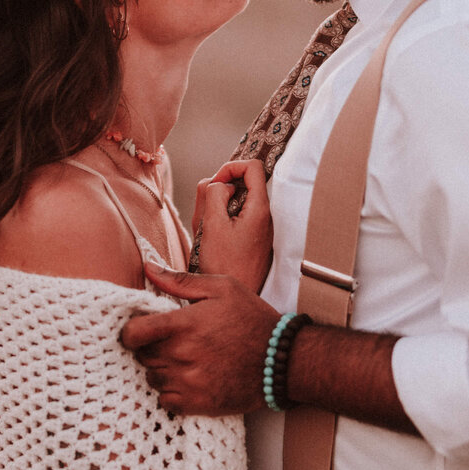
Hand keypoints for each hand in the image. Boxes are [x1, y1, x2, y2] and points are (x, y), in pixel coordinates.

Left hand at [121, 265, 277, 414]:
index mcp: (184, 324)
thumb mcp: (222, 288)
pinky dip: (171, 392)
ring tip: (183, 360)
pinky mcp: (198, 404)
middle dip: (150, 347)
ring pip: (152, 378)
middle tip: (171, 341)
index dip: (130, 332)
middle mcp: (182, 355)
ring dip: (161, 369)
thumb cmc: (251, 318)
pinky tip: (188, 379)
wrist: (283, 359)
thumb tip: (147, 267)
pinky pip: (165, 401)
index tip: (138, 330)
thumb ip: (180, 280)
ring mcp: (190, 382)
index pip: (134, 333)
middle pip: (142, 356)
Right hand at [193, 159, 272, 290]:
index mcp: (259, 208)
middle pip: (240, 184)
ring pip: (233, 202)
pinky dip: (218, 223)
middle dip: (217, 192)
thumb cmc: (224, 266)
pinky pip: (233, 219)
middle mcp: (263, 215)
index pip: (252, 167)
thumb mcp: (212, 224)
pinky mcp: (250, 238)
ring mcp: (257, 227)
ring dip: (215, 209)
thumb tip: (220, 184)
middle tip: (205, 213)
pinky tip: (210, 240)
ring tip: (205, 231)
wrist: (232, 302)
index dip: (230, 167)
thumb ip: (213, 195)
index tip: (215, 184)